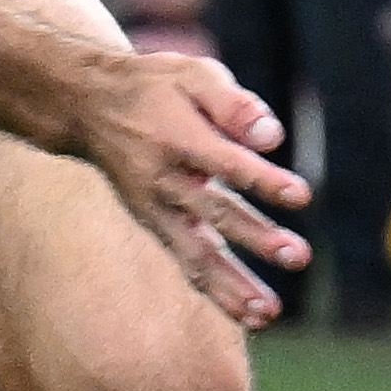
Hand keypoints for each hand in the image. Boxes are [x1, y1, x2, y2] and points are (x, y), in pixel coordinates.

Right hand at [75, 47, 313, 325]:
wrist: (89, 107)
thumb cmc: (157, 87)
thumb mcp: (194, 75)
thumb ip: (234, 105)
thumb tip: (273, 137)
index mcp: (178, 138)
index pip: (226, 163)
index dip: (262, 179)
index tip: (301, 195)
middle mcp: (165, 179)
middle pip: (215, 212)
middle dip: (257, 236)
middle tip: (298, 256)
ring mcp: (156, 208)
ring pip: (195, 252)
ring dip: (233, 284)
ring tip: (269, 313)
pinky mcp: (155, 225)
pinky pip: (185, 262)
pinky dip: (215, 290)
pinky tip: (250, 314)